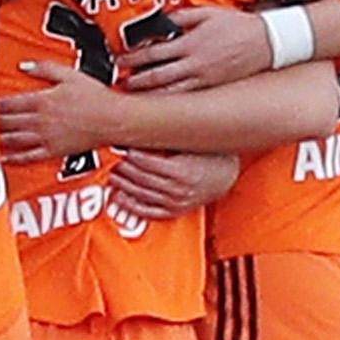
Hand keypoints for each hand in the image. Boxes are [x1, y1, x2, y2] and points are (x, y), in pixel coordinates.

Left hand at [0, 58, 126, 162]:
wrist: (113, 120)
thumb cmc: (96, 96)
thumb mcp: (70, 75)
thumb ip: (45, 68)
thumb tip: (24, 65)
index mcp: (43, 100)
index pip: (10, 103)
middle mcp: (41, 120)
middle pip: (8, 121)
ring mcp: (46, 138)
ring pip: (13, 139)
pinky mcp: (53, 151)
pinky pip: (28, 157)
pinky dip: (12, 159)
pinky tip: (0, 159)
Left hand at [109, 149, 240, 221]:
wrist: (226, 174)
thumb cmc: (210, 154)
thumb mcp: (191, 142)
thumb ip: (168, 138)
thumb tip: (143, 127)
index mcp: (183, 170)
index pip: (146, 162)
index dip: (130, 154)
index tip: (120, 146)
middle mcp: (179, 189)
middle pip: (140, 178)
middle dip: (123, 168)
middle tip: (112, 159)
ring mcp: (177, 202)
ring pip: (140, 194)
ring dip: (122, 185)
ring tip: (112, 175)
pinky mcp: (175, 211)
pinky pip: (148, 211)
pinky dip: (131, 205)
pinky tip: (119, 197)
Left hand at [122, 3, 270, 92]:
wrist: (268, 41)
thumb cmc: (239, 25)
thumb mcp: (208, 13)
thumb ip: (182, 17)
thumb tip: (162, 20)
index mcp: (192, 43)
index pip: (154, 53)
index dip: (133, 58)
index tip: (119, 61)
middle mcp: (195, 64)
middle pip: (157, 76)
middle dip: (135, 80)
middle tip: (119, 83)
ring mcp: (204, 78)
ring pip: (170, 91)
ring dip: (149, 95)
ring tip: (132, 97)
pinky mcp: (212, 87)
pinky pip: (186, 97)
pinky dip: (169, 101)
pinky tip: (158, 104)